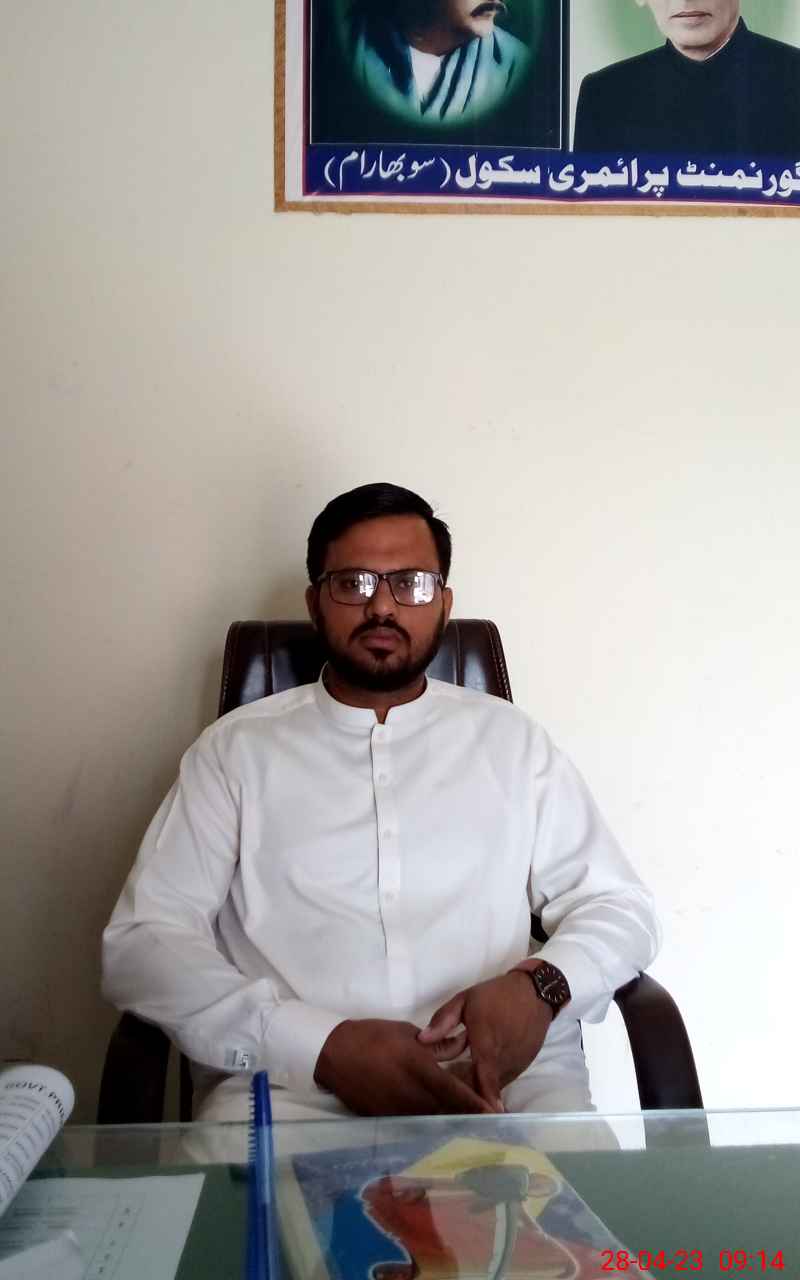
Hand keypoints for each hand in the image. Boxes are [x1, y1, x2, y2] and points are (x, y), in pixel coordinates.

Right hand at [314, 1018, 496, 1116]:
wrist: (335, 1054)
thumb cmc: (372, 1037)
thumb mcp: (406, 1033)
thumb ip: (436, 1046)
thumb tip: (460, 1048)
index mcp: (419, 1069)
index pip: (455, 1092)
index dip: (476, 1105)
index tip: (496, 1114)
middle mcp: (412, 1095)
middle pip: (448, 1112)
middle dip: (468, 1117)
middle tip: (489, 1121)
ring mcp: (399, 1110)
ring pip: (433, 1120)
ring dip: (450, 1121)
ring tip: (468, 1122)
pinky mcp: (387, 1118)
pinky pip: (414, 1121)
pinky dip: (429, 1121)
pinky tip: (437, 1120)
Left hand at [417, 972, 552, 1110]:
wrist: (535, 992)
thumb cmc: (497, 995)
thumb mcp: (465, 1000)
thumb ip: (443, 1020)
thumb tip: (422, 1040)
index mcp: (486, 1044)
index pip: (484, 1078)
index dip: (481, 1099)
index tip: (474, 1117)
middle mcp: (504, 1059)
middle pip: (486, 1087)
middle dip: (471, 1096)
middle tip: (452, 1102)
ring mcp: (516, 1063)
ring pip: (496, 1084)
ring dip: (483, 1088)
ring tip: (465, 1088)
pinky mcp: (524, 1064)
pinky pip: (506, 1078)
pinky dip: (494, 1080)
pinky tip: (483, 1075)